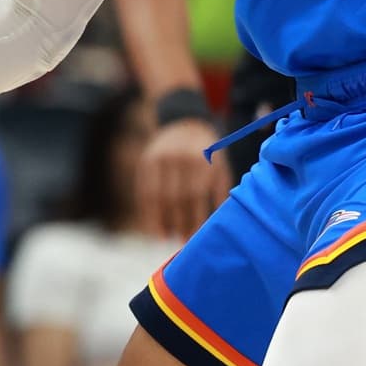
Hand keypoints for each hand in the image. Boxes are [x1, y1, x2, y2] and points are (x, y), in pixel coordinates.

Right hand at [136, 119, 229, 237]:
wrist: (185, 122)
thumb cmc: (208, 153)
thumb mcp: (220, 166)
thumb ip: (220, 193)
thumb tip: (217, 225)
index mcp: (201, 159)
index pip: (195, 196)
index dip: (194, 219)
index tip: (195, 239)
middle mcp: (178, 157)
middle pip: (176, 198)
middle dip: (179, 223)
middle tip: (182, 243)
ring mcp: (159, 158)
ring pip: (157, 197)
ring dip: (159, 221)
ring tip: (165, 239)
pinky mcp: (146, 161)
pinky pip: (144, 191)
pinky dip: (147, 212)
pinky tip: (152, 227)